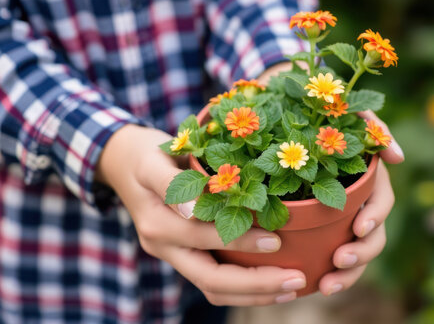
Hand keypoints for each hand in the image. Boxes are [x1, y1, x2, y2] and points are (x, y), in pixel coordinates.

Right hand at [96, 125, 306, 305]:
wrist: (122, 164)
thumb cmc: (144, 155)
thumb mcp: (153, 160)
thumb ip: (172, 184)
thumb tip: (195, 208)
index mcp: (157, 223)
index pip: (204, 240)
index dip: (241, 244)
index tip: (278, 241)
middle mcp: (163, 247)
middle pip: (211, 281)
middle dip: (256, 285)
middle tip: (297, 281)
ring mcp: (172, 255)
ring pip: (213, 288)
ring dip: (254, 294)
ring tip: (292, 287)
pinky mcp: (182, 255)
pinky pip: (213, 280)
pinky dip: (243, 287)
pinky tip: (272, 282)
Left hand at [318, 111, 403, 295]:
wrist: (282, 110)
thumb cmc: (316, 110)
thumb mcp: (346, 109)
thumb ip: (372, 126)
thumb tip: (399, 157)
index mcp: (366, 178)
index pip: (381, 203)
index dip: (375, 217)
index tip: (359, 227)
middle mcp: (357, 201)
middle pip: (372, 236)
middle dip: (361, 253)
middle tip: (339, 260)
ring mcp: (339, 217)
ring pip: (353, 252)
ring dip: (346, 274)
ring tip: (325, 286)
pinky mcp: (318, 229)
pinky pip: (327, 256)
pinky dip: (325, 273)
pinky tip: (312, 283)